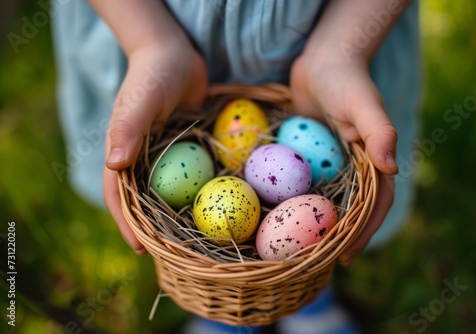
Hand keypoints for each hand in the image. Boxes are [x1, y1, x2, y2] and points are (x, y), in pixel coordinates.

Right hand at [102, 43, 207, 253]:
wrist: (176, 54)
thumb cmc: (152, 75)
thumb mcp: (139, 100)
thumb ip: (127, 129)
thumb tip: (114, 166)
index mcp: (123, 153)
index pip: (118, 196)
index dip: (127, 224)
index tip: (141, 250)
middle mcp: (142, 159)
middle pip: (144, 201)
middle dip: (154, 228)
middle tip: (172, 255)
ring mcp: (165, 156)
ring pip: (169, 193)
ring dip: (178, 215)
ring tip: (195, 240)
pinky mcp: (186, 149)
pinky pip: (191, 175)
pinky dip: (198, 192)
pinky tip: (216, 205)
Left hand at [290, 52, 397, 265]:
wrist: (323, 59)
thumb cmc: (346, 78)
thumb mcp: (363, 102)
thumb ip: (380, 131)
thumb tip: (393, 170)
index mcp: (372, 161)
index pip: (374, 205)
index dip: (363, 233)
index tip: (346, 259)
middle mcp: (354, 166)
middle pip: (349, 209)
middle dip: (337, 237)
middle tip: (317, 263)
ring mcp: (330, 162)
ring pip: (325, 200)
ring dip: (315, 224)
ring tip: (297, 249)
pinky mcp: (310, 155)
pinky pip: (303, 182)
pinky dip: (295, 200)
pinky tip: (276, 213)